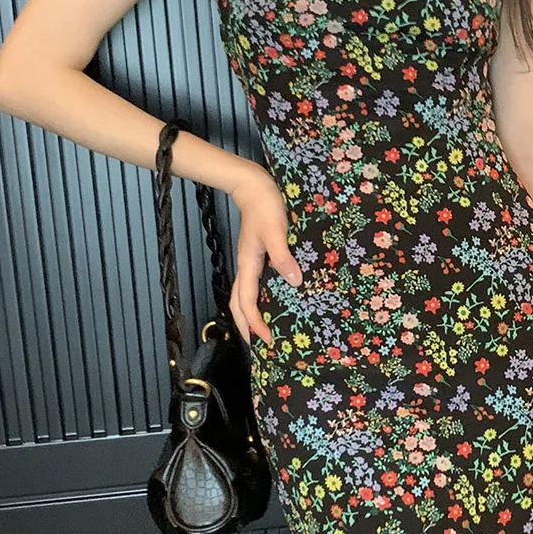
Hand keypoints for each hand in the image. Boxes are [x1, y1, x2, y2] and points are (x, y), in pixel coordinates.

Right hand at [227, 165, 301, 345]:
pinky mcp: (257, 257)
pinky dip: (258, 301)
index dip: (255, 323)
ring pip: (244, 296)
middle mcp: (246, 268)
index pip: (246, 302)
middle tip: (260, 347)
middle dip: (246, 327)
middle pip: (238, 305)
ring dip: (250, 316)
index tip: (267, 339)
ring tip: (263, 332)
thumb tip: (293, 281)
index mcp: (248, 265)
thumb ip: (283, 255)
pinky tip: (272, 304)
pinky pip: (254, 286)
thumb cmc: (265, 206)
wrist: (254, 186)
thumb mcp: (276, 230)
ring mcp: (250, 263)